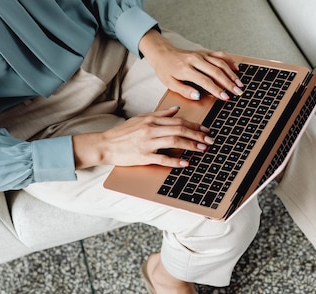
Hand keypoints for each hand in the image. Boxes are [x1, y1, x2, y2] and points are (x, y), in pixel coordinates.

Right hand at [72, 107, 212, 168]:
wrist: (105, 145)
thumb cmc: (122, 133)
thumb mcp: (141, 118)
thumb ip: (160, 114)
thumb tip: (177, 110)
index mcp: (151, 120)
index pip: (178, 121)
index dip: (195, 125)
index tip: (206, 130)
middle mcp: (150, 129)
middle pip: (180, 130)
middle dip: (198, 135)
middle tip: (210, 140)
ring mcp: (147, 143)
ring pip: (174, 142)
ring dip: (191, 145)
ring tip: (203, 149)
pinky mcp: (143, 156)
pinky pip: (163, 158)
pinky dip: (176, 161)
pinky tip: (186, 162)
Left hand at [139, 30, 243, 100]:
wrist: (162, 53)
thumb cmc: (166, 70)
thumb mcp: (170, 83)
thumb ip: (184, 90)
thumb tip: (198, 96)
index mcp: (186, 69)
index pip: (205, 81)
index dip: (217, 90)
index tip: (226, 97)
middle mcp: (195, 60)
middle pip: (216, 71)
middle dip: (229, 83)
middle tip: (238, 92)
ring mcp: (201, 54)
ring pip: (220, 63)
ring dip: (232, 74)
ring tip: (240, 84)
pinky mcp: (204, 52)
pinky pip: (219, 54)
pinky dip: (229, 60)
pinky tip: (237, 68)